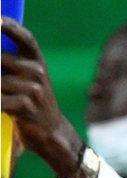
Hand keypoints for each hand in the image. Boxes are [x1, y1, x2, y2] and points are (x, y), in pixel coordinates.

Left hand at [1, 16, 83, 177]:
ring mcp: (35, 89)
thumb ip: (12, 65)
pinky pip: (0, 101)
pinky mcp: (28, 105)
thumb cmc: (31, 103)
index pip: (26, 39)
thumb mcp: (28, 80)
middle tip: (3, 84)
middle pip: (1, 60)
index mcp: (37, 62)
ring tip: (5, 100)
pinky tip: (4, 109)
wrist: (52, 132)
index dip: (11, 27)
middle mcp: (38, 72)